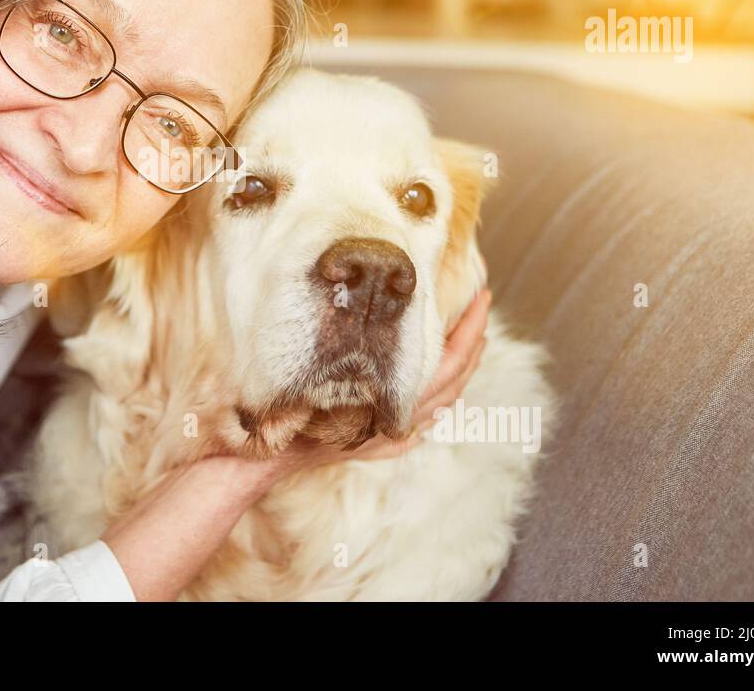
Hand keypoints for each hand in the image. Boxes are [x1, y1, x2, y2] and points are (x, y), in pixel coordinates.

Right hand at [265, 284, 491, 476]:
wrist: (271, 455)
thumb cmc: (294, 409)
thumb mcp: (325, 371)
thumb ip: (358, 350)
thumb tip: (390, 307)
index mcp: (398, 401)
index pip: (451, 362)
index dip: (470, 330)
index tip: (482, 298)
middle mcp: (404, 422)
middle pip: (456, 379)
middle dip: (474, 341)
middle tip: (481, 307)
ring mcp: (396, 436)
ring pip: (446, 399)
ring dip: (462, 365)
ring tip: (469, 335)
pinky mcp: (384, 443)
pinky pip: (428, 415)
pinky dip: (442, 391)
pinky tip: (439, 379)